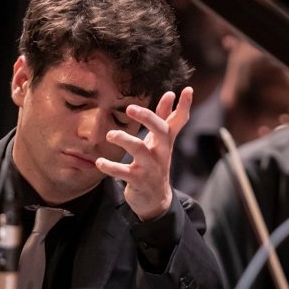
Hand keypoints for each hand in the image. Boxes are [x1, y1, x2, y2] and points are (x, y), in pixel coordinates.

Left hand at [96, 87, 192, 220]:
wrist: (156, 199)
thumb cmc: (155, 163)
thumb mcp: (161, 142)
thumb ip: (164, 118)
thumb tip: (170, 94)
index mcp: (166, 140)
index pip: (179, 121)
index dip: (184, 106)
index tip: (188, 89)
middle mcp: (161, 152)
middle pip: (160, 131)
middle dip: (147, 118)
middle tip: (130, 108)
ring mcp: (150, 167)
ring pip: (139, 150)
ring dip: (124, 140)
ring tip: (110, 135)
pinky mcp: (138, 180)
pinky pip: (123, 172)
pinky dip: (110, 167)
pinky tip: (100, 162)